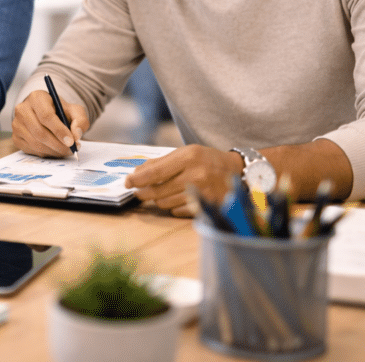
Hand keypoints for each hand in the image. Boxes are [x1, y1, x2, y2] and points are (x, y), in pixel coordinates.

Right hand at [12, 90, 88, 156]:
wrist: (46, 114)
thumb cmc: (60, 111)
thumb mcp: (74, 111)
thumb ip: (80, 120)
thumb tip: (76, 135)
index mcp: (36, 98)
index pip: (46, 116)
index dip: (59, 131)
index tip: (71, 141)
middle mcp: (22, 109)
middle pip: (39, 132)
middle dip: (58, 144)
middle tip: (71, 150)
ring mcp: (16, 124)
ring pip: (35, 143)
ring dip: (53, 151)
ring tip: (66, 151)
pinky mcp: (16, 137)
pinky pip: (31, 150)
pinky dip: (46, 153)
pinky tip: (55, 150)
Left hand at [124, 145, 242, 216]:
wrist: (236, 171)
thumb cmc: (206, 160)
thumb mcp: (185, 153)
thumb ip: (160, 163)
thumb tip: (136, 173)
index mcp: (188, 157)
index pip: (155, 172)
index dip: (137, 179)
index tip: (127, 182)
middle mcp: (195, 175)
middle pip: (157, 191)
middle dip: (143, 192)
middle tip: (139, 191)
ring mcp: (202, 193)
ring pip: (165, 203)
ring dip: (159, 199)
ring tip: (164, 191)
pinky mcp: (207, 207)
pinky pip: (177, 211)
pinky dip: (173, 206)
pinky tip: (179, 198)